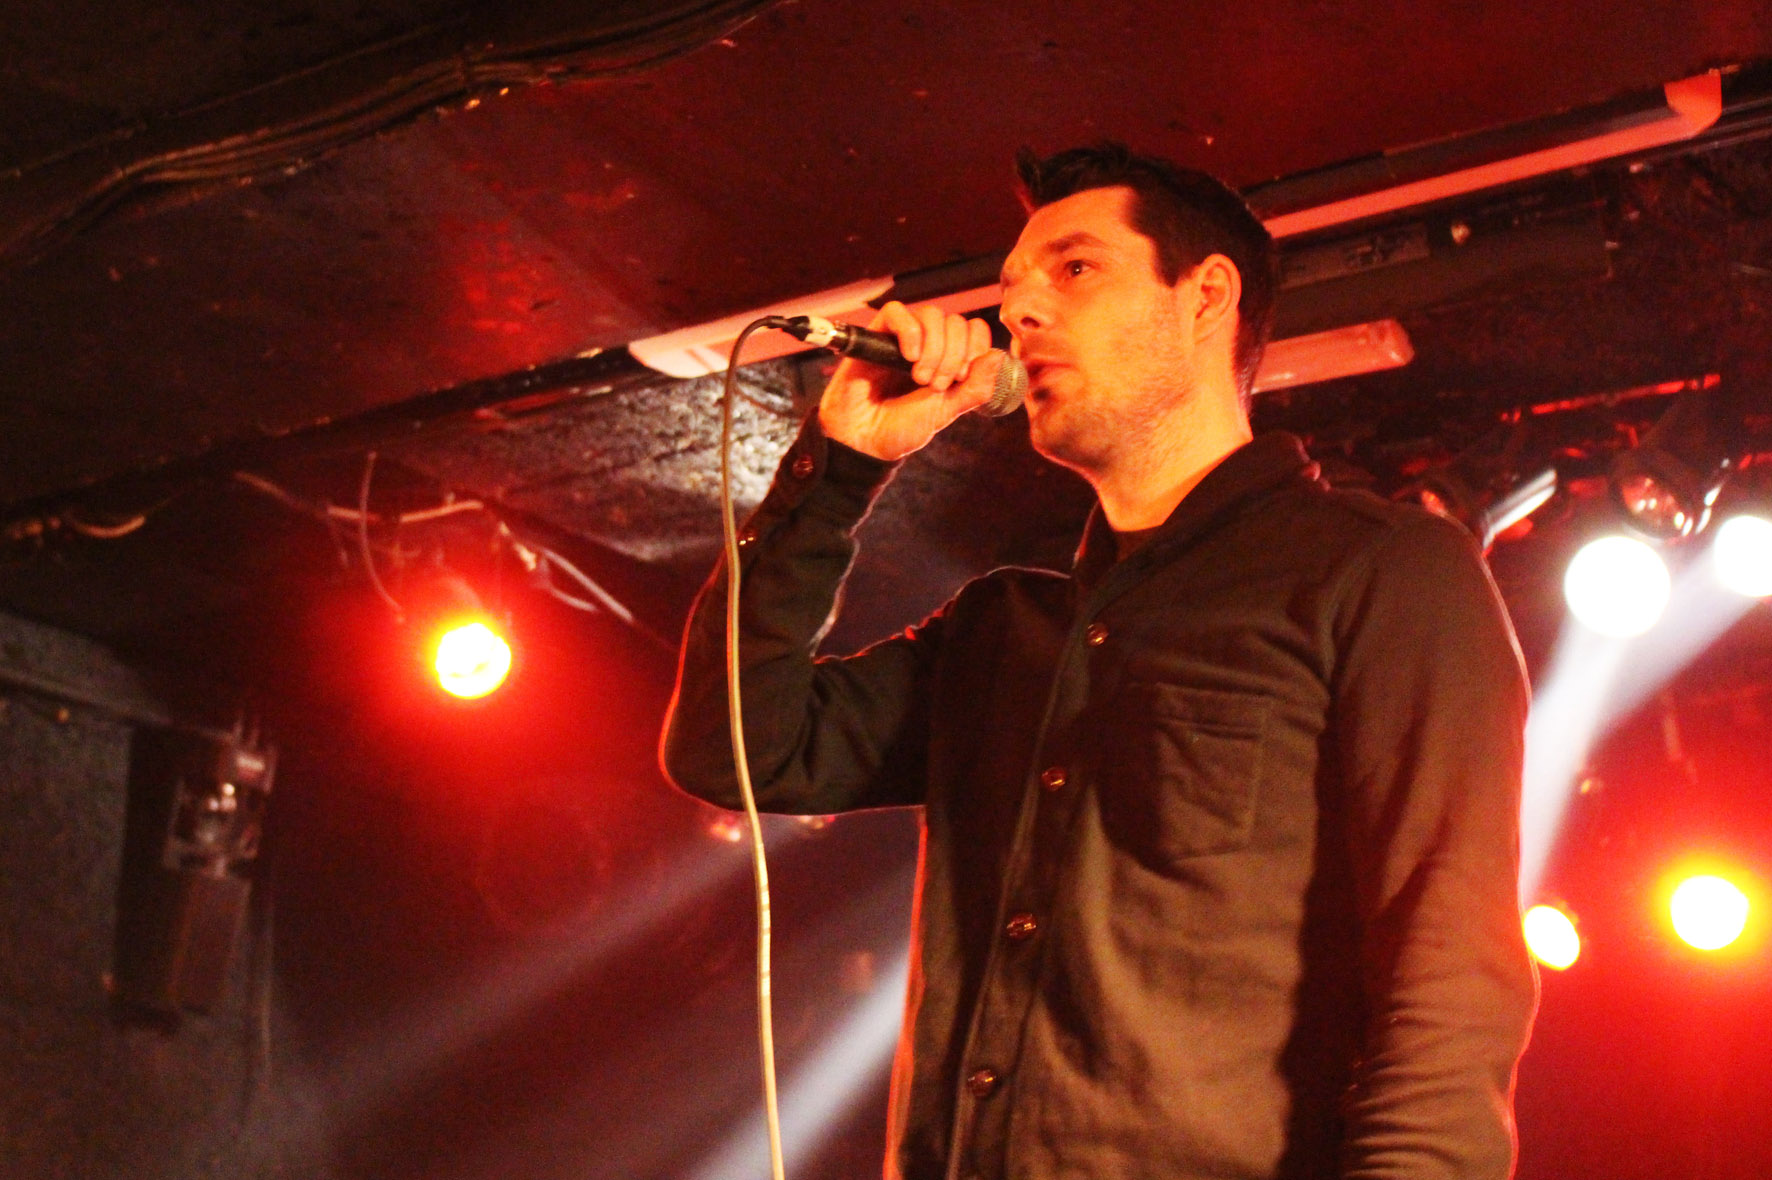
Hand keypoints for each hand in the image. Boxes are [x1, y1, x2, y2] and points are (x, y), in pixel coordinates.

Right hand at [817, 301, 1003, 461]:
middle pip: (956, 322)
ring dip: (934, 347)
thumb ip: (975, 388)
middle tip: (936, 385)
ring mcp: (901, 338)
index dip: (975, 349)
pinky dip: (910, 331)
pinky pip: (896, 312)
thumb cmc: (901, 428)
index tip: (961, 378)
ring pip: (931, 315)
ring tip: (920, 377)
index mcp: (948, 359)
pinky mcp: (875, 335)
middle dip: (952, 355)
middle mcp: (927, 344)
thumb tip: (999, 356)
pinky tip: (909, 356)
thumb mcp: (946, 411)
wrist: (863, 441)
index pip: (974, 330)